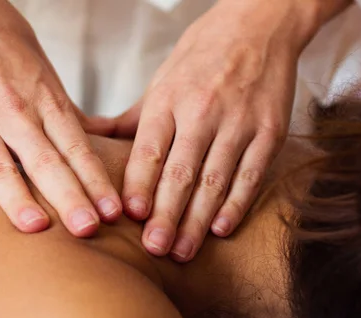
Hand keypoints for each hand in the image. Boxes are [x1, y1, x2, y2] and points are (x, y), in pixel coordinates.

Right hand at [0, 0, 120, 237]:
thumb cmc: (7, 45)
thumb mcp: (46, 74)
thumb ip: (68, 116)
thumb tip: (105, 139)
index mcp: (45, 100)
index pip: (76, 148)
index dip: (96, 180)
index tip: (113, 211)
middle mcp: (14, 111)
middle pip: (46, 161)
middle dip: (69, 197)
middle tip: (88, 228)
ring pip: (2, 167)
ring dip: (20, 200)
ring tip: (39, 228)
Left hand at [113, 0, 323, 261]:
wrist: (259, 24)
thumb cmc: (202, 56)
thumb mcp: (161, 81)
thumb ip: (130, 119)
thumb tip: (90, 139)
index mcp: (169, 99)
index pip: (149, 151)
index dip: (139, 186)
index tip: (129, 217)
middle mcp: (202, 110)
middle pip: (179, 172)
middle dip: (165, 215)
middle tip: (154, 248)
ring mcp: (239, 121)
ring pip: (214, 180)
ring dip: (196, 220)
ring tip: (181, 251)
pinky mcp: (270, 130)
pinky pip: (251, 174)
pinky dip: (236, 204)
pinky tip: (220, 229)